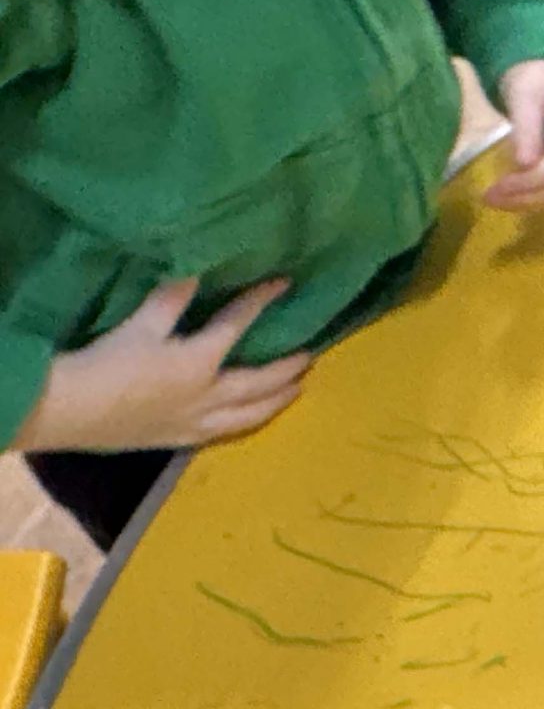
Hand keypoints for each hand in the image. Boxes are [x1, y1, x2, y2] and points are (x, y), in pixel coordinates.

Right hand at [10, 279, 308, 452]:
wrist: (68, 411)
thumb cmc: (105, 364)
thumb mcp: (140, 324)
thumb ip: (172, 298)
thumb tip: (196, 269)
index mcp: (200, 362)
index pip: (239, 324)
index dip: (262, 301)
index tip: (284, 283)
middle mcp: (207, 396)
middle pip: (260, 383)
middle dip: (287, 369)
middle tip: (309, 359)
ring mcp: (194, 423)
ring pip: (249, 416)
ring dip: (276, 401)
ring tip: (296, 392)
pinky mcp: (177, 440)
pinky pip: (223, 434)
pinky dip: (245, 424)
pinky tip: (247, 421)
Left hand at [484, 60, 543, 211]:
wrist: (542, 70)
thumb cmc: (531, 78)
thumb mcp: (524, 97)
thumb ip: (527, 129)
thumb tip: (525, 165)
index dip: (528, 182)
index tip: (496, 188)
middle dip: (525, 196)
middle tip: (488, 198)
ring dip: (527, 200)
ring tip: (494, 199)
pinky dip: (531, 194)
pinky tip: (508, 193)